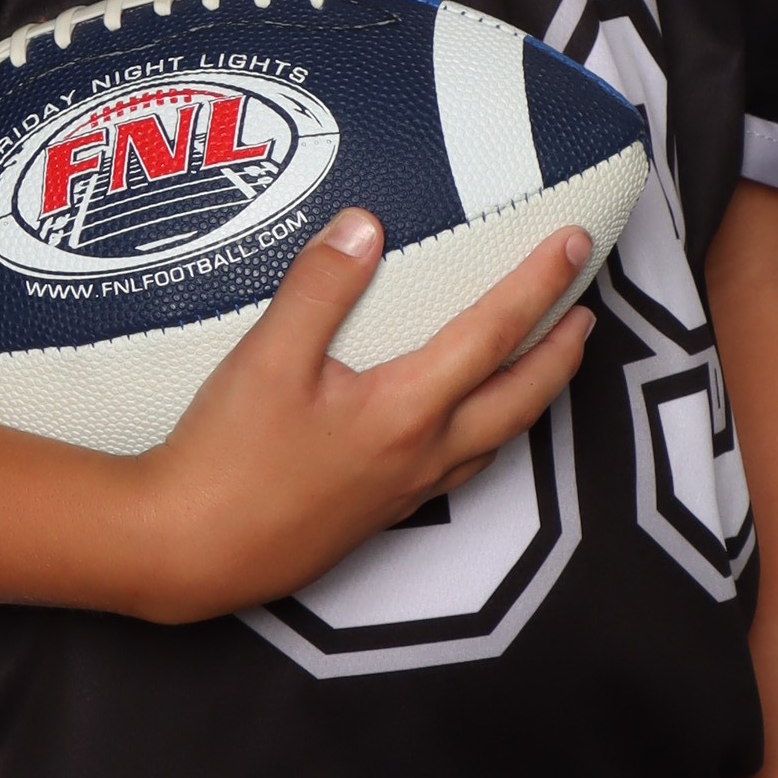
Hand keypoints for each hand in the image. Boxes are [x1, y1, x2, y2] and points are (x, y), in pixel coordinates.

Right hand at [125, 210, 596, 622]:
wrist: (190, 551)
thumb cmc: (225, 458)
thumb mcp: (265, 357)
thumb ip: (319, 287)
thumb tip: (364, 226)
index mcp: (405, 409)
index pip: (491, 334)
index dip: (536, 284)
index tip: (569, 245)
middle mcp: (422, 454)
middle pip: (519, 397)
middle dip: (561, 351)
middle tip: (587, 312)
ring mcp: (406, 491)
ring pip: (497, 438)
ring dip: (534, 395)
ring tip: (548, 363)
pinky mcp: (381, 515)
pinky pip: (463, 468)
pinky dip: (489, 434)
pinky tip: (468, 428)